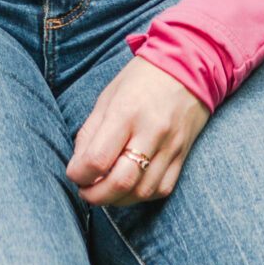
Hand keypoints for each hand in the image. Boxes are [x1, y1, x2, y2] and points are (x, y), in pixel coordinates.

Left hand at [66, 55, 209, 207]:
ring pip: (141, 192)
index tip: (75, 173)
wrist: (188, 65)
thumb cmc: (141, 78)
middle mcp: (151, 131)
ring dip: (117, 199)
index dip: (79, 175)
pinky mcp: (183, 155)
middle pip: (120, 183)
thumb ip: (90, 133)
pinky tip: (131, 185)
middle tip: (86, 191)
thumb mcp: (108, 96)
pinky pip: (161, 189)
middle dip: (95, 197)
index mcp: (127, 111)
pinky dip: (141, 194)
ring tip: (106, 189)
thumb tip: (78, 167)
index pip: (98, 159)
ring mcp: (171, 145)